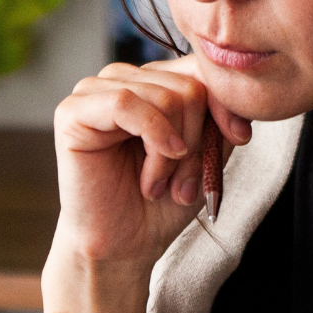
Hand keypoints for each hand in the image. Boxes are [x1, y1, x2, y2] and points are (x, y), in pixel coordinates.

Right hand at [49, 59, 252, 270]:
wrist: (125, 245)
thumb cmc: (161, 203)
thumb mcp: (207, 152)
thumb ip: (221, 115)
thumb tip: (239, 92)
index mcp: (152, 82)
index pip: (200, 67)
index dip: (226, 103)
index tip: (240, 138)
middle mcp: (123, 79)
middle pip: (187, 86)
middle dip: (196, 141)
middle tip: (182, 184)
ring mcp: (94, 91)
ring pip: (164, 97)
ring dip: (174, 153)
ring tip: (162, 185)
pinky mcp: (72, 111)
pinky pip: (125, 104)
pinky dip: (151, 142)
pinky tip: (152, 177)